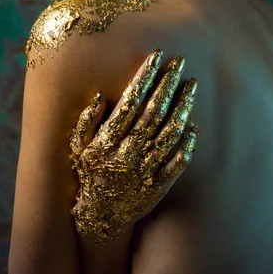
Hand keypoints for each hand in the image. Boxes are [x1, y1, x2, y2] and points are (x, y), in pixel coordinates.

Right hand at [68, 49, 198, 246]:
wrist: (100, 216)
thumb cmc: (89, 174)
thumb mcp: (78, 148)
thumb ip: (87, 122)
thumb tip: (101, 96)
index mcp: (107, 141)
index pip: (130, 102)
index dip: (144, 77)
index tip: (156, 56)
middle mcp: (127, 154)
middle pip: (153, 113)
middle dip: (168, 84)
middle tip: (180, 62)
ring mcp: (145, 170)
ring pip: (169, 134)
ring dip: (183, 108)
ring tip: (192, 86)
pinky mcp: (159, 185)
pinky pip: (177, 163)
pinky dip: (187, 144)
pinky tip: (194, 125)